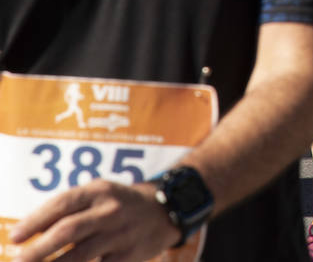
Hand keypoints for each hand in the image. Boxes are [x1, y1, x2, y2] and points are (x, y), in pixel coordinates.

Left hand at [11, 179, 180, 261]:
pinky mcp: (129, 255)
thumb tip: (29, 232)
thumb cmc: (118, 203)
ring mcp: (121, 234)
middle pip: (69, 230)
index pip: (62, 204)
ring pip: (81, 254)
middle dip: (39, 249)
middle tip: (19, 260)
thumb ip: (68, 208)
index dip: (35, 221)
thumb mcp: (97, 194)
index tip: (15, 237)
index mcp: (99, 191)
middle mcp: (111, 210)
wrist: (164, 210)